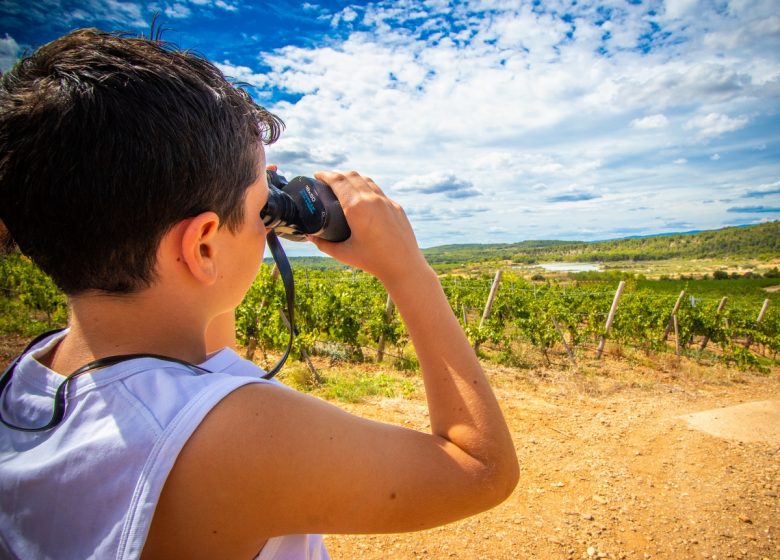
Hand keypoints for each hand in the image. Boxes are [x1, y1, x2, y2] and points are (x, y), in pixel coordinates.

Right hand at [309, 170, 428, 283]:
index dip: (325, 175)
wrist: (404, 267)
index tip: (317, 175)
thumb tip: (310, 237)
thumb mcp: (343, 253)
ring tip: (343, 184)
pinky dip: (366, 188)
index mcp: (356, 207)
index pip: (338, 181)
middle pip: (351, 176)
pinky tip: (362, 196)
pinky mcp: (396, 207)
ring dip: (352, 178)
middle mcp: (372, 199)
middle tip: (326, 179)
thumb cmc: (373, 261)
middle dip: (337, 174)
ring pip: (366, 180)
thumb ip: (324, 244)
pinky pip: (378, 191)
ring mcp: (386, 201)